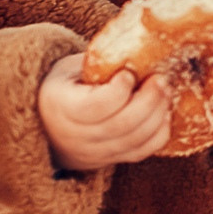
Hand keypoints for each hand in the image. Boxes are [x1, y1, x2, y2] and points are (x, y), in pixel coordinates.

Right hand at [38, 54, 173, 171]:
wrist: (47, 123)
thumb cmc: (65, 87)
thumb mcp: (70, 69)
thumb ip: (98, 65)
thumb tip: (139, 53)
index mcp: (61, 107)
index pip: (97, 106)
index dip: (120, 90)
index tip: (129, 73)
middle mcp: (76, 136)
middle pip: (121, 125)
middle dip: (149, 100)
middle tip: (161, 79)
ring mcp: (94, 153)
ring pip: (135, 140)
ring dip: (158, 115)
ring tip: (166, 92)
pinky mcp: (110, 160)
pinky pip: (141, 152)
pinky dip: (159, 133)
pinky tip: (164, 113)